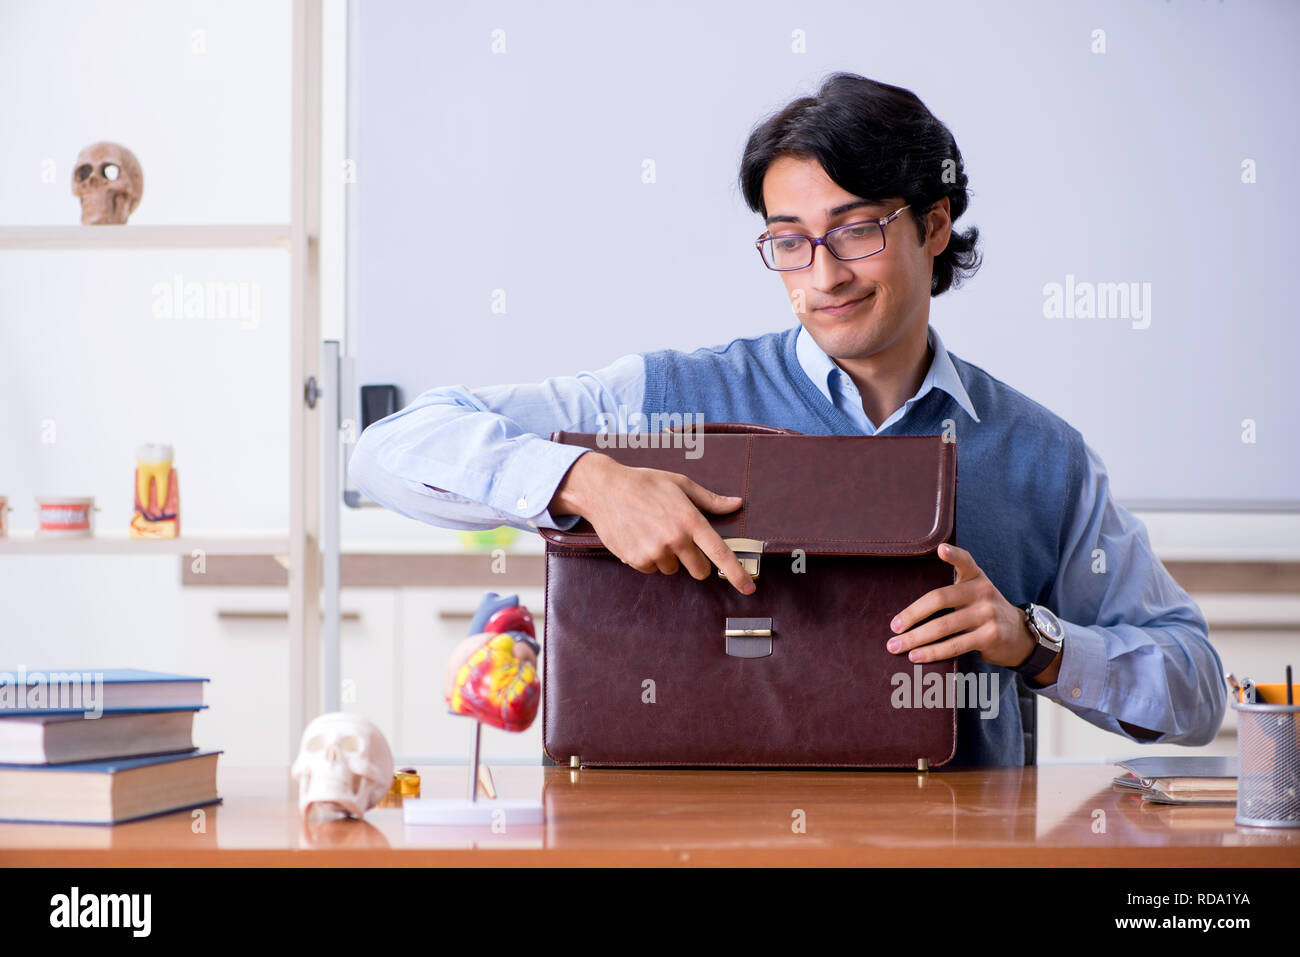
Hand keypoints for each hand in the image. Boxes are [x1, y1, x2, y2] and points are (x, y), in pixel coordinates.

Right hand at [549, 451, 754, 593]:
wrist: (604, 489)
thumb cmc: (644, 483)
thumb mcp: (680, 484)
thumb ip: (710, 499)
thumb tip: (736, 504)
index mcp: (690, 520)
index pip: (720, 553)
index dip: (737, 573)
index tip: (748, 587)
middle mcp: (675, 540)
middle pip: (699, 570)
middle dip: (695, 562)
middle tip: (680, 541)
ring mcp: (655, 553)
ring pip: (673, 569)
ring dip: (668, 558)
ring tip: (652, 532)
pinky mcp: (637, 561)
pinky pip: (652, 569)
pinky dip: (649, 558)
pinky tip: (639, 537)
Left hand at [885, 543, 1039, 670]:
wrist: (1018, 636)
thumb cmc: (983, 613)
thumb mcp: (974, 594)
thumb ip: (951, 592)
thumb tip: (906, 614)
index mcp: (975, 577)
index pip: (965, 561)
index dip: (953, 555)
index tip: (940, 549)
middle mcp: (983, 591)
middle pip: (940, 599)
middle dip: (912, 615)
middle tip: (894, 627)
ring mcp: (988, 614)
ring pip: (943, 626)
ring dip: (916, 638)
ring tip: (895, 646)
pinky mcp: (990, 636)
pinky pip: (954, 645)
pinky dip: (932, 652)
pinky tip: (916, 656)